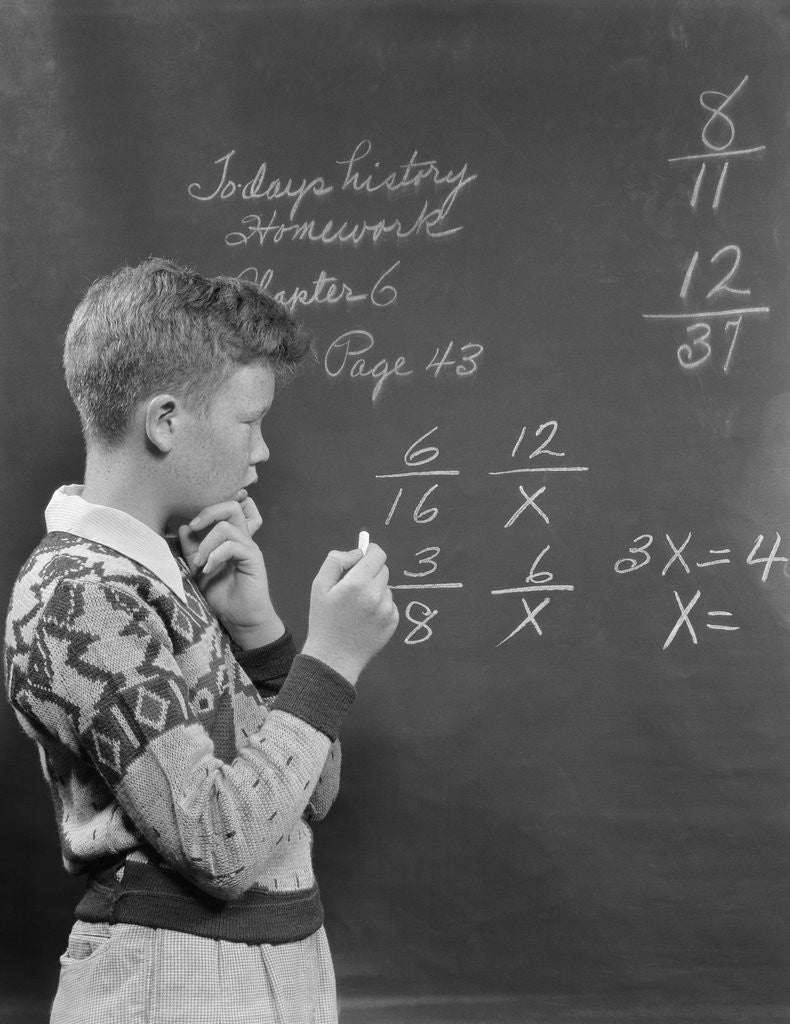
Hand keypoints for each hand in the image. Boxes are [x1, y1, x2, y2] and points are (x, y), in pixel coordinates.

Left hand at [177, 491, 283, 647]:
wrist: (239, 620)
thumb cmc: (222, 597)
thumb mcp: (198, 570)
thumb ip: (192, 549)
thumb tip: (183, 528)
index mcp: (231, 538)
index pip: (227, 509)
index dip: (210, 507)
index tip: (191, 524)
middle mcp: (242, 539)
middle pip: (232, 506)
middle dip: (209, 513)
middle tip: (194, 527)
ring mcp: (249, 548)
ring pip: (226, 526)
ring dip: (206, 544)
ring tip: (200, 563)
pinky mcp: (253, 559)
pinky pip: (233, 545)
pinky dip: (216, 555)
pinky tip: (208, 570)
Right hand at [301, 542, 398, 684]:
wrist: (333, 658)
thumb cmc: (324, 620)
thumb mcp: (319, 586)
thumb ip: (336, 561)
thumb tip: (358, 552)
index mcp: (358, 583)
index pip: (377, 554)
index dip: (370, 552)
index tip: (363, 557)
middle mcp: (376, 595)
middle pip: (383, 569)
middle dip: (370, 572)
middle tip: (353, 586)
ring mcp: (387, 610)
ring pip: (386, 587)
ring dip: (375, 590)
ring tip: (357, 607)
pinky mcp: (393, 622)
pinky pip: (390, 604)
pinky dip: (380, 606)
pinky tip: (365, 618)